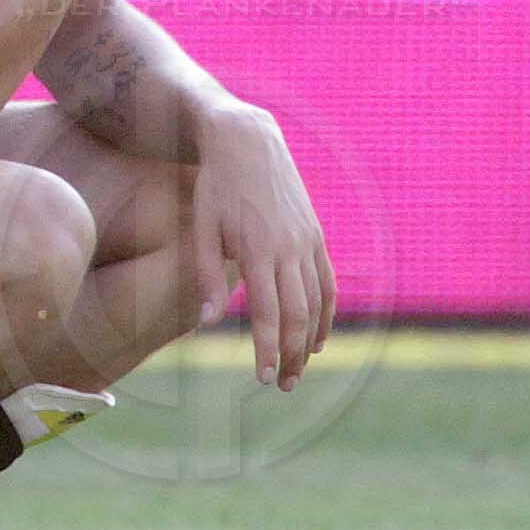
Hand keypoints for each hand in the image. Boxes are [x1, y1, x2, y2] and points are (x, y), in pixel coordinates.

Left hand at [192, 103, 333, 389]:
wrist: (248, 142)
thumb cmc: (215, 186)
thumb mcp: (201, 227)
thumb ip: (205, 276)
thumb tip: (205, 324)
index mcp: (258, 250)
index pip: (268, 314)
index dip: (268, 350)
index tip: (264, 378)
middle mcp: (290, 249)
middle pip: (299, 316)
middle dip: (293, 355)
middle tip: (284, 386)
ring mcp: (308, 242)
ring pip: (318, 303)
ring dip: (313, 341)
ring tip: (302, 370)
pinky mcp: (317, 235)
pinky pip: (328, 283)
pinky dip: (328, 313)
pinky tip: (320, 337)